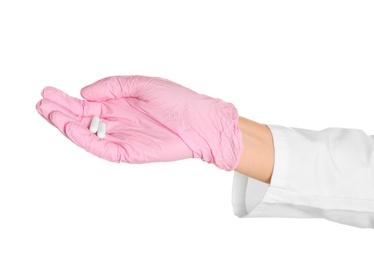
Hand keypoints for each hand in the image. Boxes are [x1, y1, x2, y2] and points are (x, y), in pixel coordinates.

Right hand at [36, 76, 241, 169]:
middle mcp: (118, 121)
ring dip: (67, 126)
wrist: (200, 121)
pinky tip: (71, 128)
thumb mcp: (142, 84)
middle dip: (61, 112)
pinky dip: (85, 140)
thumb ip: (113, 86)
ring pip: (89, 135)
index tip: (48, 92)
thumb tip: (85, 92)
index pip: (87, 104)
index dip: (67, 99)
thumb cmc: (177, 100)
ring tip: (49, 114)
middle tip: (41, 105)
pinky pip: (103, 148)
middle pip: (83, 119)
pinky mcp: (129, 152)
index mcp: (120, 105)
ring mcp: (122, 137)